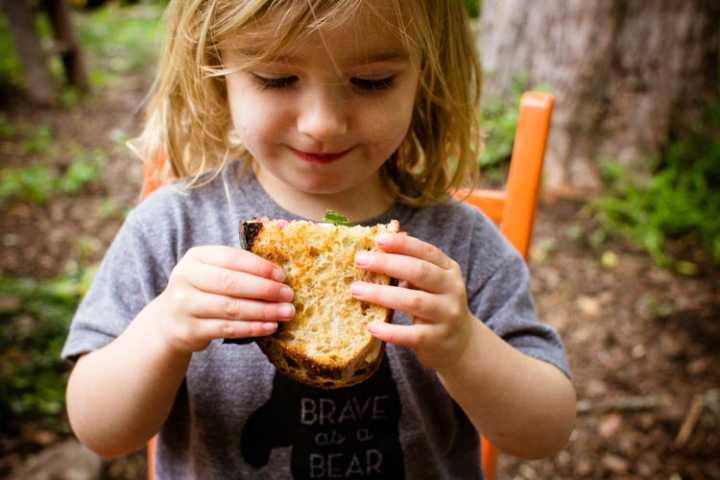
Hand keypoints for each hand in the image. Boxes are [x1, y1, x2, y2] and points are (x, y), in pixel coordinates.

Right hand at [153, 245, 294, 353]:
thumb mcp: (212, 271)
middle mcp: (185, 279)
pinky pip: (227, 329)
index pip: (231, 258)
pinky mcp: (189, 330)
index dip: (259, 266)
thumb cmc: (203, 290)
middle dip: (265, 289)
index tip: (282, 275)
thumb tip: (279, 274)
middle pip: (231, 283)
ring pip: (231, 308)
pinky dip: (252, 328)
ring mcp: (184, 306)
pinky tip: (270, 326)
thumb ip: (238, 268)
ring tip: (285, 312)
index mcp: (195, 258)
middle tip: (288, 295)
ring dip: (263, 311)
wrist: (169, 320)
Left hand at [350, 233, 473, 370]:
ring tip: (356, 290)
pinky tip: (371, 326)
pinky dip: (391, 331)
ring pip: (414, 301)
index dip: (403, 244)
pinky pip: (412, 335)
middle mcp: (452, 290)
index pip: (427, 251)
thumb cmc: (435, 305)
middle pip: (419, 272)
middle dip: (387, 264)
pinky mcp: (437, 339)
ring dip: (382, 294)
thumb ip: (411, 263)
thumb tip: (381, 240)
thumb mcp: (430, 282)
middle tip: (359, 260)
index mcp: (449, 270)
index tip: (378, 239)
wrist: (459, 344)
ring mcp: (447, 315)